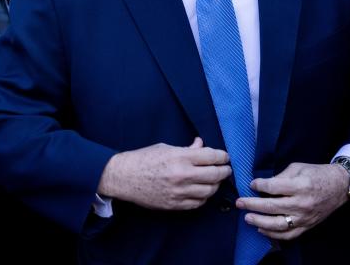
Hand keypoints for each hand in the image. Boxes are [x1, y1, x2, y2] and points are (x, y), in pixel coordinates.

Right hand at [97, 137, 231, 209]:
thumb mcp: (165, 148)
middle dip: (224, 171)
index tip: (225, 156)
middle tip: (226, 169)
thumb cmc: (143, 159)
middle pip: (215, 175)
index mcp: (180, 157)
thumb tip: (201, 145)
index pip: (211, 156)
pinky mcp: (175, 204)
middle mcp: (182, 175)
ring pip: (209, 191)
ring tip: (215, 180)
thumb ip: (186, 149)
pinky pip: (198, 203)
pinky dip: (204, 197)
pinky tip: (203, 191)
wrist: (123, 177)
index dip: (222, 156)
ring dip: (215, 185)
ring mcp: (179, 192)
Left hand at [235, 162, 348, 239]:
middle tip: (239, 203)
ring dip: (260, 222)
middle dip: (252, 205)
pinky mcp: (307, 226)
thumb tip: (263, 185)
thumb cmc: (316, 173)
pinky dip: (273, 234)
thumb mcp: (298, 167)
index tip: (251, 184)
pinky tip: (261, 229)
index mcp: (300, 186)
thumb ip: (280, 176)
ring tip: (247, 218)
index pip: (273, 187)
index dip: (259, 185)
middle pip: (272, 207)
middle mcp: (302, 203)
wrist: (339, 186)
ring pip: (278, 224)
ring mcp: (305, 217)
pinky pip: (288, 235)